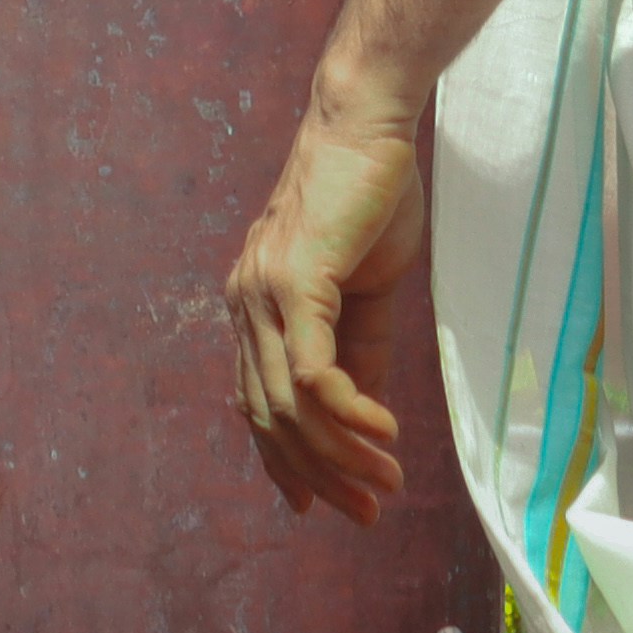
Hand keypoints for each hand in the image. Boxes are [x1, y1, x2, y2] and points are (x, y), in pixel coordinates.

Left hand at [226, 91, 426, 523]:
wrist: (367, 122)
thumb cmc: (370, 194)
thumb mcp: (367, 288)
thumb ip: (358, 349)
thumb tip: (362, 414)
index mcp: (254, 305)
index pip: (256, 403)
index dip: (284, 461)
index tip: (319, 503)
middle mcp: (245, 304)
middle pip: (270, 419)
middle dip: (320, 475)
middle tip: (368, 510)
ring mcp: (263, 294)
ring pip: (290, 407)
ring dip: (341, 455)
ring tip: (387, 482)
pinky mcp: (295, 283)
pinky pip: (313, 374)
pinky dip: (349, 413)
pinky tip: (384, 433)